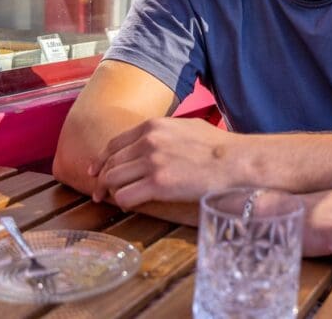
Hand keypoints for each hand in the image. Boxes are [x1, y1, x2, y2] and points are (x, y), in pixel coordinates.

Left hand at [88, 117, 238, 208]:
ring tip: (115, 199)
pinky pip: (126, 197)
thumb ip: (164, 132)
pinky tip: (131, 205)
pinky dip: (124, 202)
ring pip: (113, 180)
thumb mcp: (186, 127)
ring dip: (112, 192)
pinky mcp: (157, 184)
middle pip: (110, 163)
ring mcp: (151, 163)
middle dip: (102, 180)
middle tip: (100, 193)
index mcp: (153, 126)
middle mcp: (147, 142)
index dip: (102, 159)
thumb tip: (153, 140)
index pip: (114, 144)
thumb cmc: (217, 146)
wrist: (234, 161)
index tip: (97, 171)